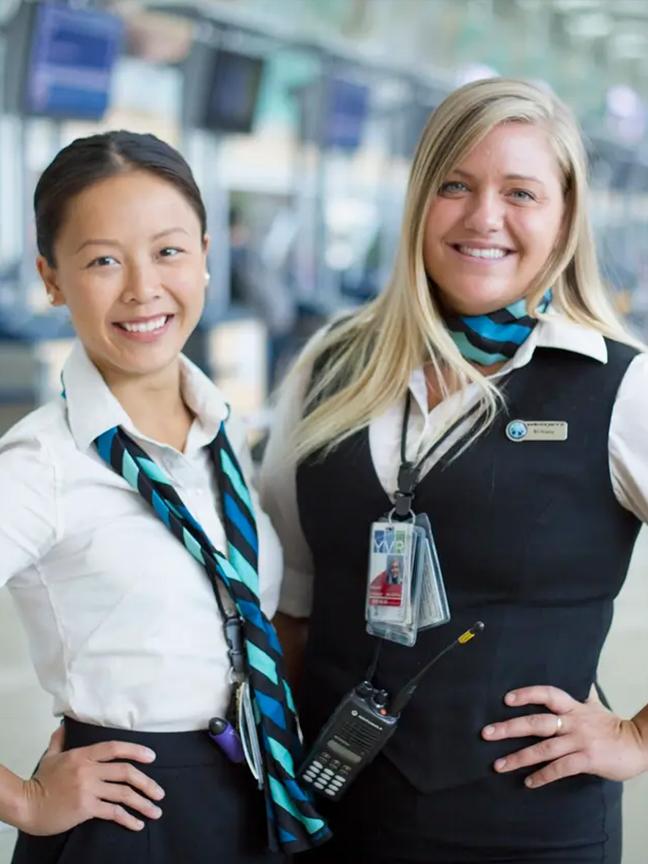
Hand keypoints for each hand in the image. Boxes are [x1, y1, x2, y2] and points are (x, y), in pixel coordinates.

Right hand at [17, 725, 164, 834]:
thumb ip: (60, 740)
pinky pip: (112, 812)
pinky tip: (137, 823)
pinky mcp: (85, 808)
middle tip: (160, 792)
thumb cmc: (39, 782)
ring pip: (123, 794)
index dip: (136, 751)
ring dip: (143, 803)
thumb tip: (63, 726)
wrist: (26, 805)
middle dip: (147, 782)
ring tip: (155, 811)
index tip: (152, 757)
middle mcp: (88, 770)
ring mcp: (87, 789)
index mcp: (83, 755)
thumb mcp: (51, 756)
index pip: (115, 748)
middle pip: (125, 772)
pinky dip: (127, 818)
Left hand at [481, 684, 647, 788]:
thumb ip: (582, 695)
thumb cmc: (613, 727)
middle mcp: (573, 722)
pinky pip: (560, 769)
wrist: (640, 744)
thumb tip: (580, 679)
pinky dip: (543, 776)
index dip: (526, 694)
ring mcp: (579, 741)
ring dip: (518, 757)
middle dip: (509, 727)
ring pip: (543, 749)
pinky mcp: (587, 760)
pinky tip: (529, 782)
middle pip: (536, 722)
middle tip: (486, 733)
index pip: (547, 694)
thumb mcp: (595, 706)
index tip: (506, 699)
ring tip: (499, 765)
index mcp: (574, 707)